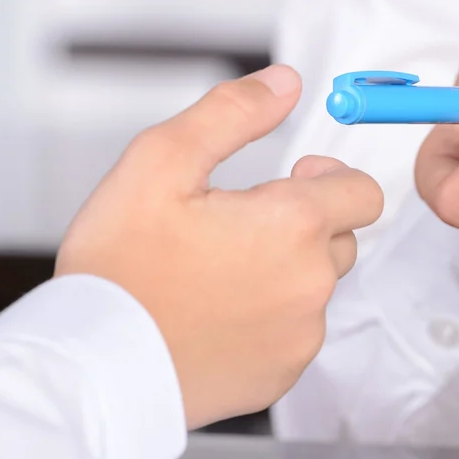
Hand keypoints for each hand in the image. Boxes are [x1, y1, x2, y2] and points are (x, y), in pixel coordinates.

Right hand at [56, 65, 383, 427]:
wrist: (95, 367)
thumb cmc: (120, 269)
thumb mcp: (160, 162)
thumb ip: (232, 113)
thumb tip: (287, 83)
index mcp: (294, 225)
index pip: (363, 191)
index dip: (329, 178)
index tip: (292, 178)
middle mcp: (311, 283)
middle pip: (341, 239)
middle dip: (302, 224)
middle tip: (235, 225)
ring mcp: (300, 335)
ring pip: (313, 289)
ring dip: (282, 272)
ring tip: (214, 272)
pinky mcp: (282, 374)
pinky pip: (291, 335)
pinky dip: (264, 320)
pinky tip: (212, 315)